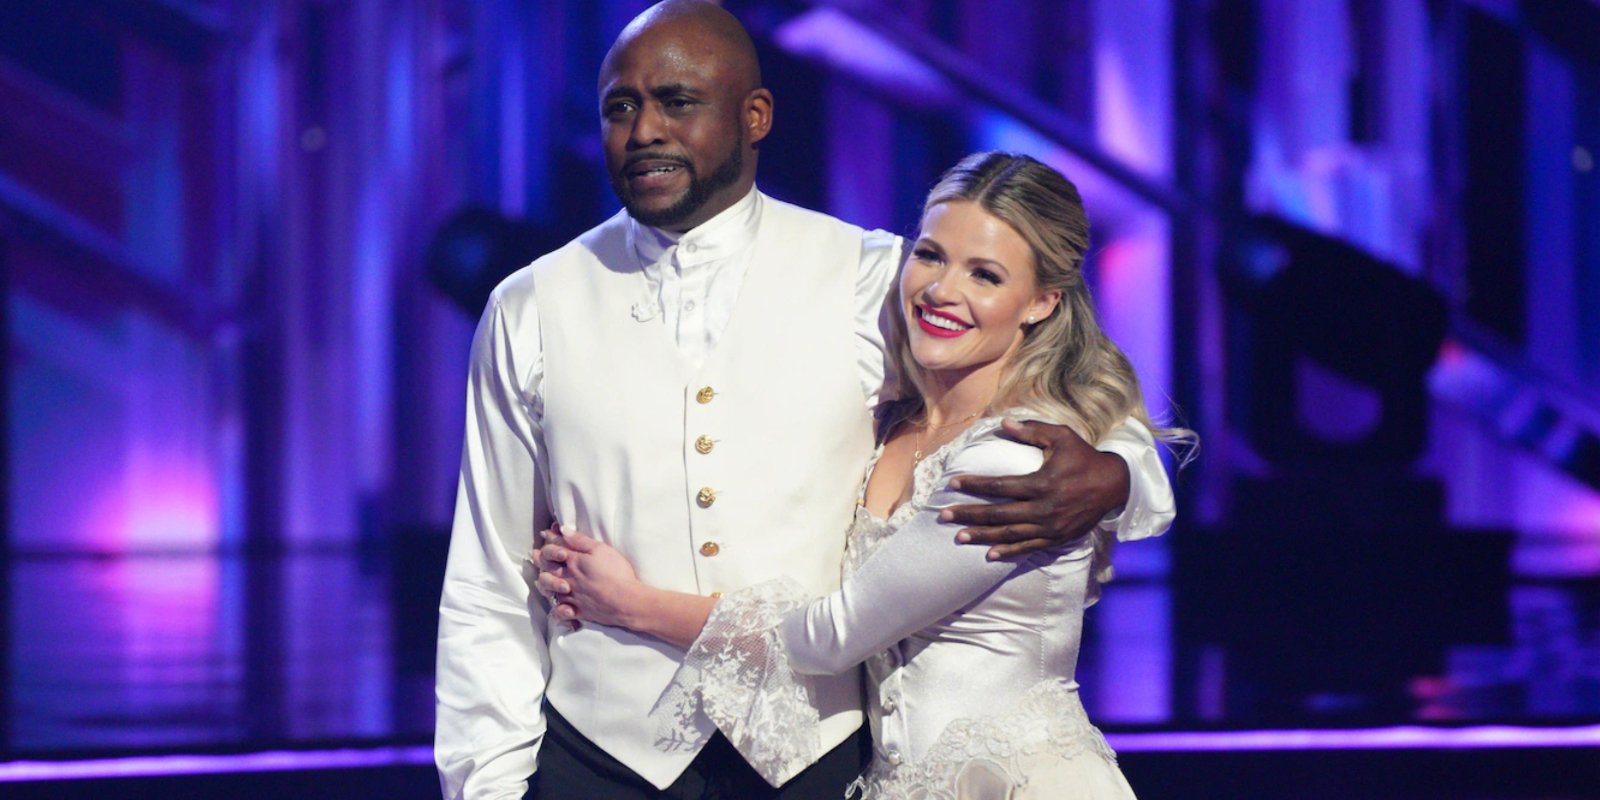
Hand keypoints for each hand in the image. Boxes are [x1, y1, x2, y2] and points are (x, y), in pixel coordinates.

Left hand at [534, 527, 646, 629]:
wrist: (626, 601)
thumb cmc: (617, 572)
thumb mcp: (601, 549)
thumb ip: (580, 540)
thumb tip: (563, 530)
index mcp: (574, 562)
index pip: (555, 548)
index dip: (549, 539)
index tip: (545, 533)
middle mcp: (569, 579)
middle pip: (547, 568)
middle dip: (539, 559)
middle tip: (534, 553)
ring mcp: (572, 596)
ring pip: (550, 590)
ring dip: (543, 583)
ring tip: (540, 579)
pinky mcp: (580, 611)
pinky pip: (562, 612)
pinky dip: (557, 610)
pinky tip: (557, 607)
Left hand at [940, 419, 1128, 559]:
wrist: (1113, 485)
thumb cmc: (1083, 457)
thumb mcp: (1061, 437)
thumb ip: (1032, 430)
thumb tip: (1003, 422)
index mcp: (1042, 483)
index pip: (1000, 486)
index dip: (974, 485)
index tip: (953, 484)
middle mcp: (1043, 508)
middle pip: (998, 514)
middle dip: (969, 515)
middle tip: (944, 516)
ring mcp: (1050, 527)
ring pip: (1009, 534)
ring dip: (983, 536)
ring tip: (959, 537)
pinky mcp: (1057, 538)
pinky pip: (1029, 548)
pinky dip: (1009, 551)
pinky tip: (990, 554)